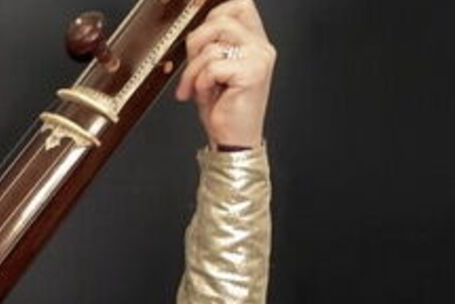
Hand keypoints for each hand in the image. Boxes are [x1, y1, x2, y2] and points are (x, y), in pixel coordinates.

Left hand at [174, 0, 275, 149]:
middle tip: (193, 68)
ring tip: (198, 88)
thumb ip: (210, 45)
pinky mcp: (253, 73)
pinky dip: (201, 83)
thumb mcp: (212, 70)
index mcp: (254, 42)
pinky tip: (207, 95)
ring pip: (212, 46)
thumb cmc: (223, 108)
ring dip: (194, 70)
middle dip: (196, 43)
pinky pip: (213, 66)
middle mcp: (261, 47)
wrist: (234, 140)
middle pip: (220, 20)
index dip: (215, 13)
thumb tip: (195, 29)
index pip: (240, 6)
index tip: (199, 35)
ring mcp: (259, 58)